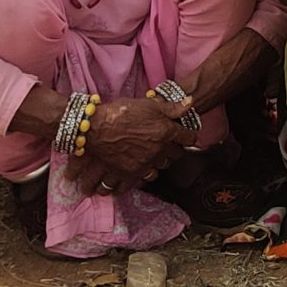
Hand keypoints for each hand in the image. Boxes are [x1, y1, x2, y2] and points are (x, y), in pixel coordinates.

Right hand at [74, 98, 191, 195]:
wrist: (95, 128)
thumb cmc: (122, 112)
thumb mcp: (149, 104)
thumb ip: (171, 107)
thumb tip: (190, 103)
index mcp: (166, 133)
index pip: (188, 138)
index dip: (188, 137)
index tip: (186, 136)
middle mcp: (157, 152)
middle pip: (173, 157)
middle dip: (171, 152)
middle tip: (165, 146)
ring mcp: (143, 165)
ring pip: (156, 172)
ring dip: (154, 167)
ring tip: (148, 161)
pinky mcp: (128, 175)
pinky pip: (137, 183)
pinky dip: (135, 181)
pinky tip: (131, 176)